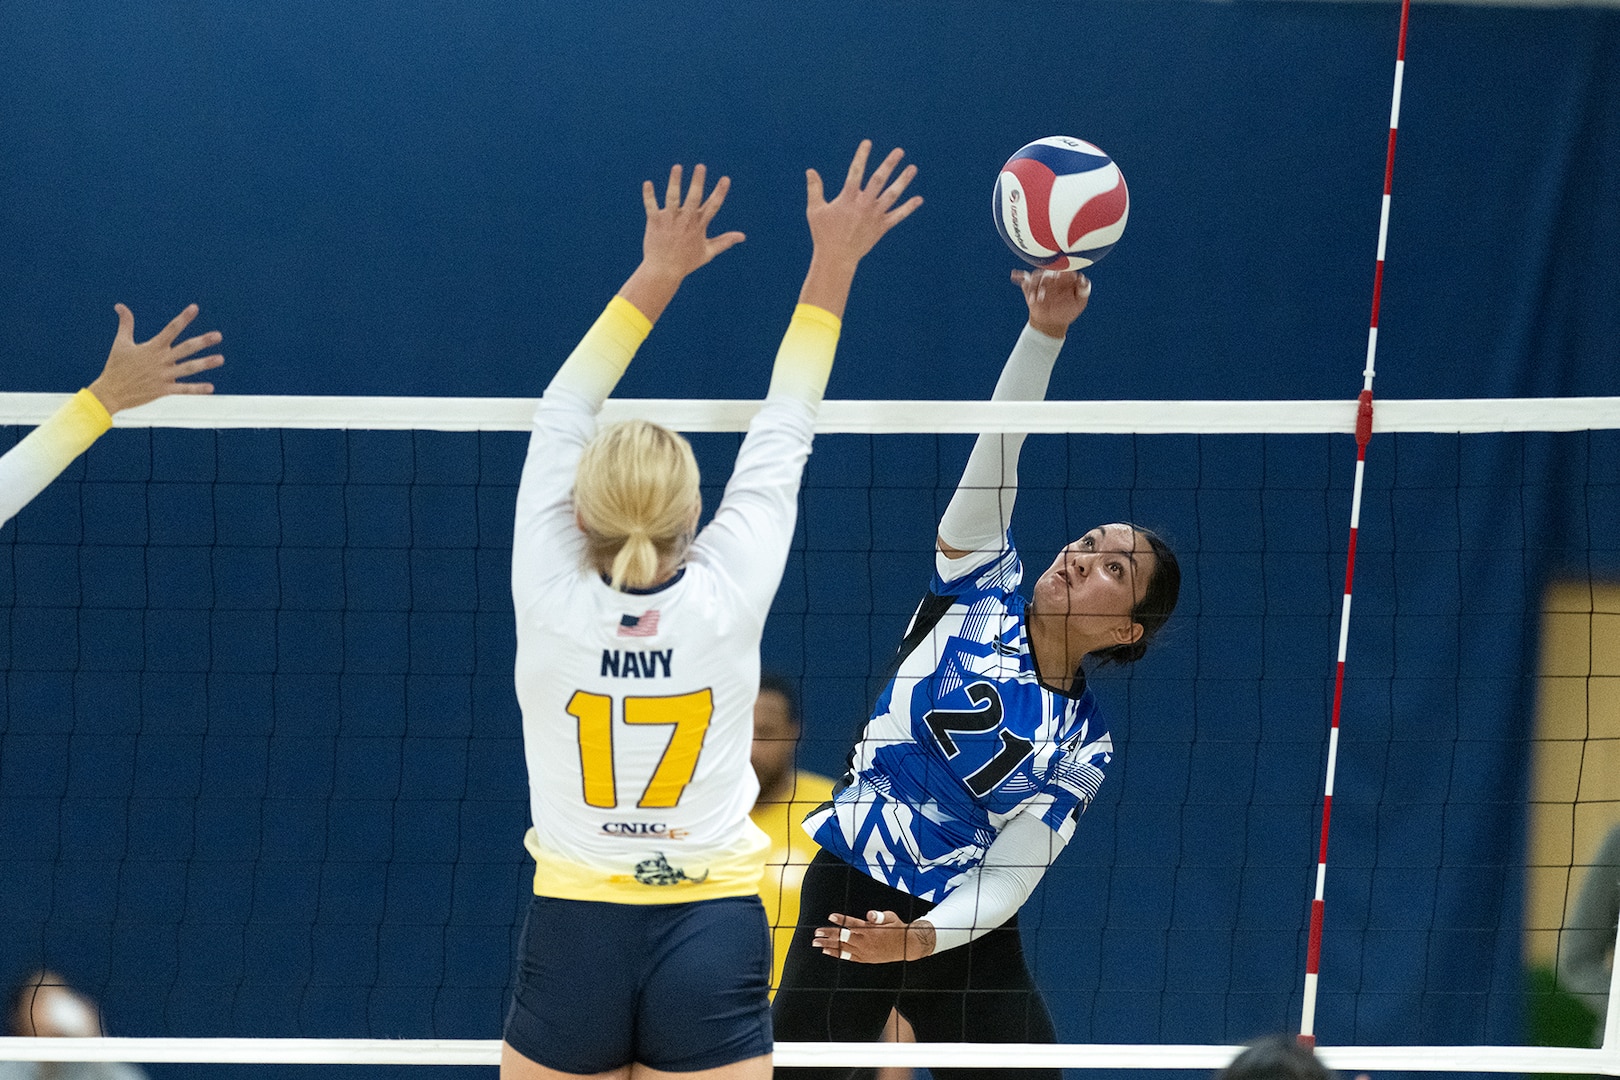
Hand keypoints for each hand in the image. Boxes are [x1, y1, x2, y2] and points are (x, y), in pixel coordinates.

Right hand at [88, 304, 222, 413]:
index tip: (194, 308)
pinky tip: (211, 388)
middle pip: (185, 348)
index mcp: (152, 347)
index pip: (171, 329)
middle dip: (202, 341)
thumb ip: (126, 324)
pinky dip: (196, 389)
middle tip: (218, 335)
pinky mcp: (163, 390)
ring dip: (205, 364)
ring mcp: (163, 376)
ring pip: (188, 368)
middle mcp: (160, 360)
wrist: (110, 392)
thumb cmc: (115, 366)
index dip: (183, 318)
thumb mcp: (120, 343)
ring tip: (220, 359)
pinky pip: (183, 389)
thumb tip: (120, 306)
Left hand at [640, 163, 745, 281]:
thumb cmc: (686, 262)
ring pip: (672, 198)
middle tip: (701, 166)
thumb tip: (742, 236)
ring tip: (678, 167)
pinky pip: (651, 206)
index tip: (725, 179)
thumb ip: (725, 241)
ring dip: (675, 182)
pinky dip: (649, 195)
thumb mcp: (708, 252)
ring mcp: (670, 221)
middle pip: (693, 198)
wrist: (663, 271)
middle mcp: (685, 221)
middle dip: (697, 182)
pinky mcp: (655, 222)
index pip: (712, 206)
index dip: (720, 192)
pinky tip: (648, 183)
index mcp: (699, 226)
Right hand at [805, 140, 922, 266]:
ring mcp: (874, 216)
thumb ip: (815, 189)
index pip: (855, 172)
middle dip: (889, 164)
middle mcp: (863, 205)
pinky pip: (897, 216)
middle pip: (879, 180)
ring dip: (903, 181)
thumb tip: (810, 171)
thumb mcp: (815, 210)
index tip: (867, 143)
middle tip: (899, 151)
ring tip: (913, 168)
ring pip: (892, 195)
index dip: (862, 156)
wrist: (836, 257)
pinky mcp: (881, 227)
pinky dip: (908, 208)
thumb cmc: (823, 234)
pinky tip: (919, 199)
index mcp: (847, 198)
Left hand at [813, 910, 935, 963]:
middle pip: (844, 938)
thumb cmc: (897, 928)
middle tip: (816, 933)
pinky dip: (837, 953)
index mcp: (872, 931)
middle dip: (829, 935)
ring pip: (843, 948)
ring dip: (829, 945)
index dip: (842, 920)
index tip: (830, 916)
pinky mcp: (865, 959)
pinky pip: (848, 956)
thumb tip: (869, 915)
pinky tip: (827, 951)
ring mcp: (865, 952)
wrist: (907, 946)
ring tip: (816, 943)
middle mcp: (867, 943)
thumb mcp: (891, 917)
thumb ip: (879, 916)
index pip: (853, 925)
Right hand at [1013, 269, 1090, 338]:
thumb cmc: (1069, 310)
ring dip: (1034, 287)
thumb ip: (1083, 290)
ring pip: (1036, 277)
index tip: (1058, 278)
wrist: (1053, 321)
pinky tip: (1015, 275)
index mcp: (1066, 277)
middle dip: (1045, 281)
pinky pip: (1024, 280)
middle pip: (1047, 272)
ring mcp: (1041, 281)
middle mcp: (1053, 276)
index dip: (1060, 271)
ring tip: (1035, 300)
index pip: (1063, 268)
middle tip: (1044, 294)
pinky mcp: (1031, 287)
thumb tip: (1081, 279)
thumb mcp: (1080, 302)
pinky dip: (1019, 277)